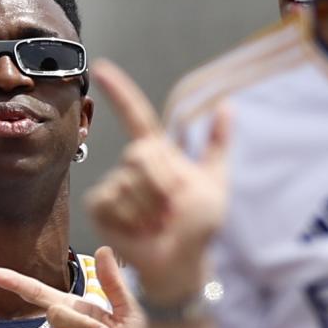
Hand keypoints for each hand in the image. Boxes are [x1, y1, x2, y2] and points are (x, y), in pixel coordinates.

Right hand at [83, 59, 230, 301]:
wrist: (184, 260)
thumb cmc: (199, 224)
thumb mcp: (214, 181)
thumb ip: (216, 144)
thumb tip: (227, 104)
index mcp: (156, 152)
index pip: (135, 115)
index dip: (119, 92)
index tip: (100, 68)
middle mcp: (131, 164)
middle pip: (141, 154)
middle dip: (164, 183)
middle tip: (172, 208)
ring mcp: (113, 185)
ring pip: (130, 183)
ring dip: (153, 208)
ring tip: (159, 223)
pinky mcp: (100, 207)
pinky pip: (114, 202)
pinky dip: (135, 220)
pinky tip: (142, 231)